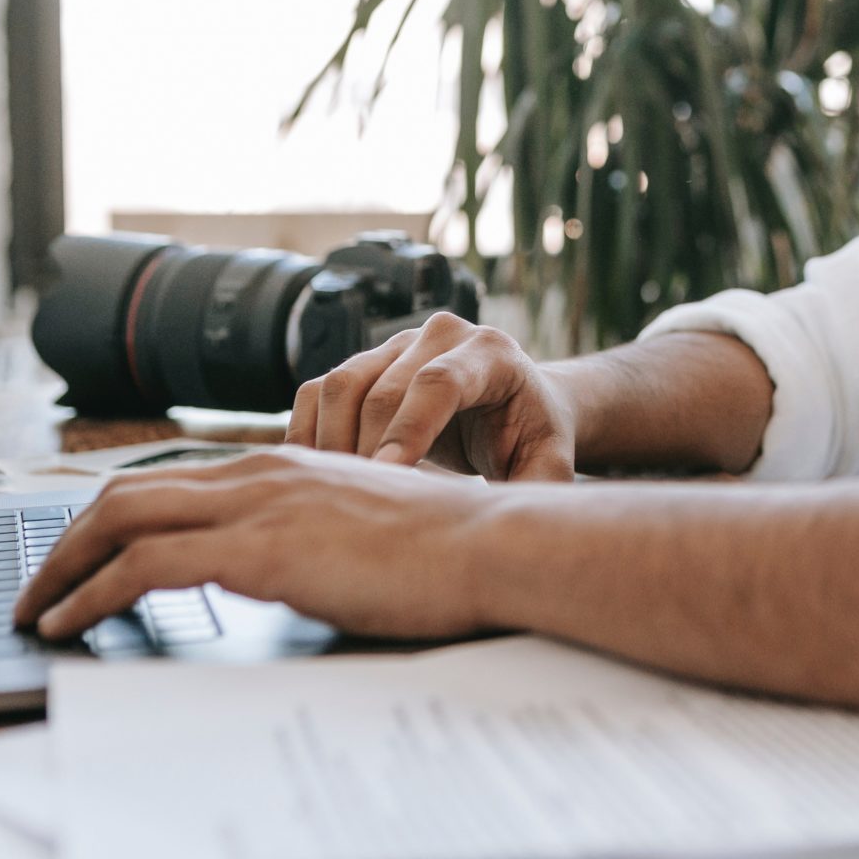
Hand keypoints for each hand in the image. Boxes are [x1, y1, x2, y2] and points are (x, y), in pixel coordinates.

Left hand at [12, 447, 497, 641]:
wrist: (493, 541)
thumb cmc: (448, 544)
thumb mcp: (367, 522)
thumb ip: (319, 528)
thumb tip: (297, 561)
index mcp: (284, 462)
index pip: (168, 480)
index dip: (108, 518)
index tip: (78, 556)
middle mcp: (260, 472)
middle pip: (125, 492)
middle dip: (65, 542)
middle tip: (35, 587)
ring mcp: (257, 506)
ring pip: (119, 520)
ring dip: (60, 569)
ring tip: (33, 611)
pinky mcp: (261, 550)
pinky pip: (146, 567)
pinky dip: (91, 593)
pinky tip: (70, 623)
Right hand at [285, 312, 574, 480]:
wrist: (516, 408)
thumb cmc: (532, 437)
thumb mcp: (550, 461)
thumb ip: (542, 486)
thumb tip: (515, 523)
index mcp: (491, 353)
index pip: (439, 382)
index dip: (409, 430)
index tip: (389, 479)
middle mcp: (441, 336)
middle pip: (383, 387)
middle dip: (367, 449)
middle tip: (360, 506)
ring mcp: (398, 344)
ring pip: (342, 385)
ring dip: (331, 443)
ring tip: (339, 496)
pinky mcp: (366, 362)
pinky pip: (319, 391)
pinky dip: (308, 433)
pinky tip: (315, 478)